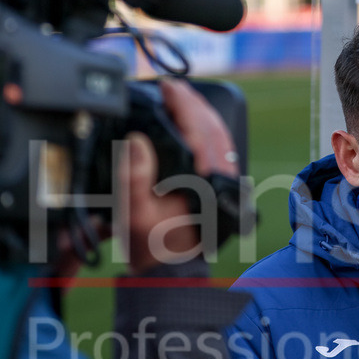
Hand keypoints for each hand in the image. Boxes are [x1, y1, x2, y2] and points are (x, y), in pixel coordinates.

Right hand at [118, 78, 238, 273]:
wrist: (168, 272)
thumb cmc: (150, 244)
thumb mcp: (133, 212)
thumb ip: (133, 177)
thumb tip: (138, 141)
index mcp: (203, 181)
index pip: (198, 130)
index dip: (182, 104)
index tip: (167, 86)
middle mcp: (220, 180)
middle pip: (215, 130)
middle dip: (195, 104)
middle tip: (173, 87)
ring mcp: (225, 185)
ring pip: (222, 139)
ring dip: (204, 116)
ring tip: (182, 99)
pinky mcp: (221, 190)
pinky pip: (221, 152)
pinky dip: (209, 133)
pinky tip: (195, 126)